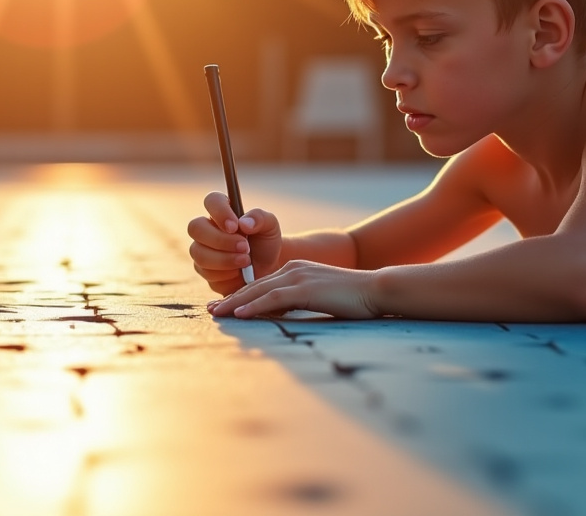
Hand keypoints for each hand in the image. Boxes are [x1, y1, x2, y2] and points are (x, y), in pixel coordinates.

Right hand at [186, 192, 283, 294]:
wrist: (268, 270)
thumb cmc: (265, 244)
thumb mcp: (270, 227)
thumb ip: (260, 218)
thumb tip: (244, 223)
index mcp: (222, 212)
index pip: (211, 201)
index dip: (219, 211)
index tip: (234, 226)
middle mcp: (207, 229)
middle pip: (195, 227)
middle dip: (220, 240)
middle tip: (245, 247)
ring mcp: (202, 251)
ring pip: (199, 254)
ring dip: (225, 259)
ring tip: (246, 261)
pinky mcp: (205, 272)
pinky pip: (207, 273)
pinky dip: (226, 274)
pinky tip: (240, 273)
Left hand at [207, 260, 380, 318]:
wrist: (376, 290)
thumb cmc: (352, 299)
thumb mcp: (319, 298)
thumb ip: (300, 302)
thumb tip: (282, 316)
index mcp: (296, 271)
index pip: (262, 284)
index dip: (240, 295)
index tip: (223, 307)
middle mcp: (294, 269)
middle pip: (254, 285)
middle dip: (230, 299)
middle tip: (210, 310)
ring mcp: (299, 277)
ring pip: (258, 291)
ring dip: (234, 304)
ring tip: (216, 314)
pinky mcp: (305, 289)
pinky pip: (274, 299)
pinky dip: (254, 307)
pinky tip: (239, 315)